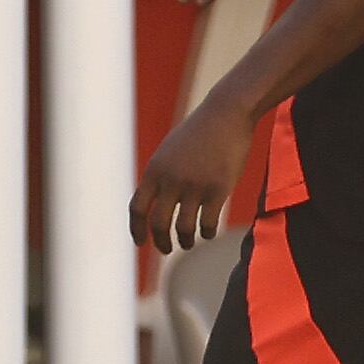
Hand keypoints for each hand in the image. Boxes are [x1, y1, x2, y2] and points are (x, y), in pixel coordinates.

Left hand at [129, 98, 252, 254]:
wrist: (226, 113)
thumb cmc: (199, 131)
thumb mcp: (170, 151)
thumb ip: (161, 175)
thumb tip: (156, 202)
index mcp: (155, 171)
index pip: (137, 209)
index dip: (136, 229)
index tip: (141, 242)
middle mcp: (171, 180)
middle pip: (158, 223)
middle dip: (160, 242)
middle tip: (166, 249)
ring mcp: (195, 185)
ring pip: (184, 227)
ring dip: (185, 241)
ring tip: (188, 243)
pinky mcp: (219, 189)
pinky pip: (208, 222)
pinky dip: (206, 233)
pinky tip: (208, 233)